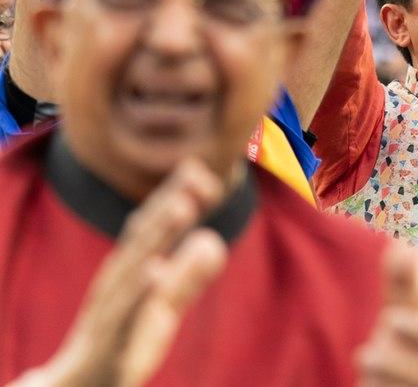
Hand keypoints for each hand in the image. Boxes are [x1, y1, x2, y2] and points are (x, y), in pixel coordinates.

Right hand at [20, 161, 227, 386]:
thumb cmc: (121, 344)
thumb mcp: (161, 308)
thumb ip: (187, 276)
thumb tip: (212, 241)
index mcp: (129, 272)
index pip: (151, 228)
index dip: (173, 197)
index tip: (200, 168)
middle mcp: (117, 283)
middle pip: (144, 237)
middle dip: (168, 203)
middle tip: (196, 175)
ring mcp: (112, 311)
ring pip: (136, 266)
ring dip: (159, 234)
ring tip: (183, 206)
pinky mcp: (112, 343)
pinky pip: (127, 315)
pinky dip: (142, 292)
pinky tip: (157, 271)